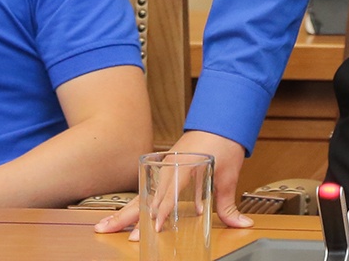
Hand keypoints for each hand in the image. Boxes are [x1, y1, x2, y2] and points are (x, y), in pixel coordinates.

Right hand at [93, 131, 250, 237]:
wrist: (222, 119)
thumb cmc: (223, 142)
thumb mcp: (228, 175)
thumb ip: (229, 204)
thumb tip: (241, 223)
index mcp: (183, 166)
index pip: (168, 194)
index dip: (162, 212)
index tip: (154, 226)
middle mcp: (169, 166)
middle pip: (146, 196)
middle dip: (128, 216)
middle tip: (108, 228)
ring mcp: (166, 166)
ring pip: (144, 193)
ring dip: (129, 211)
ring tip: (110, 225)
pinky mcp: (167, 166)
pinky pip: (150, 188)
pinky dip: (141, 203)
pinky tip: (133, 217)